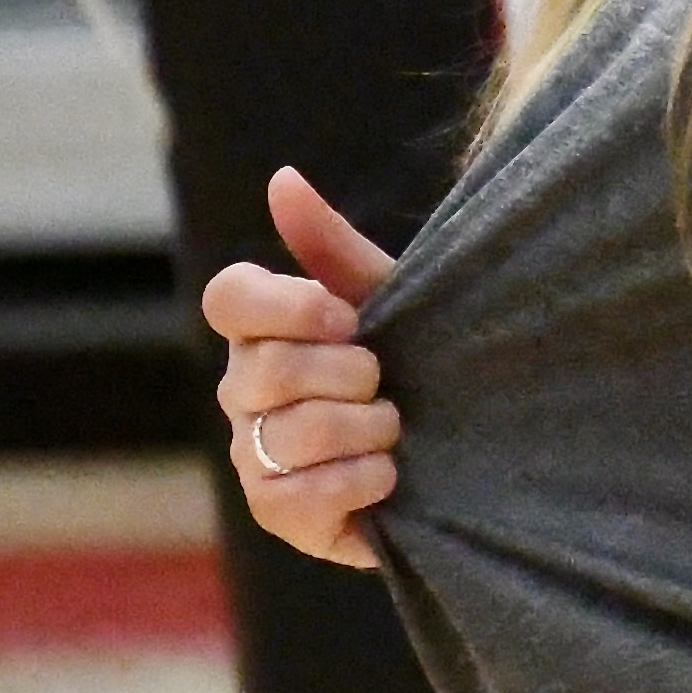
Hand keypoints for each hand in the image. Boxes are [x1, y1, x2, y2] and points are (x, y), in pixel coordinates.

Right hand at [202, 166, 405, 570]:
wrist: (462, 452)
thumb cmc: (416, 364)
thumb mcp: (388, 299)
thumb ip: (331, 244)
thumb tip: (282, 179)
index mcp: (259, 328)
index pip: (229, 298)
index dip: (289, 306)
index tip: (349, 318)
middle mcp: (241, 390)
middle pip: (269, 369)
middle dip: (351, 375)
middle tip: (386, 383)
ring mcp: (252, 455)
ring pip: (293, 433)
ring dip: (367, 429)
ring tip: (395, 430)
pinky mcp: (276, 514)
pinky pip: (302, 495)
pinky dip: (361, 482)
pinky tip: (388, 476)